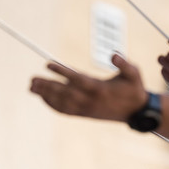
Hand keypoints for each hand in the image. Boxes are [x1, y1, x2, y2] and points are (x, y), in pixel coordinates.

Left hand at [30, 54, 147, 121]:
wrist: (136, 112)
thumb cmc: (134, 89)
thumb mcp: (134, 73)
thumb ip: (124, 63)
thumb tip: (113, 54)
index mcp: (99, 88)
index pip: (76, 79)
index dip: (61, 72)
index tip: (48, 64)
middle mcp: (90, 100)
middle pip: (64, 92)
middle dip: (47, 85)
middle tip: (32, 79)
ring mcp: (86, 109)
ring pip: (62, 102)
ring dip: (45, 95)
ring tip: (32, 86)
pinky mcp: (84, 114)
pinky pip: (65, 111)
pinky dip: (52, 105)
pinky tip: (42, 98)